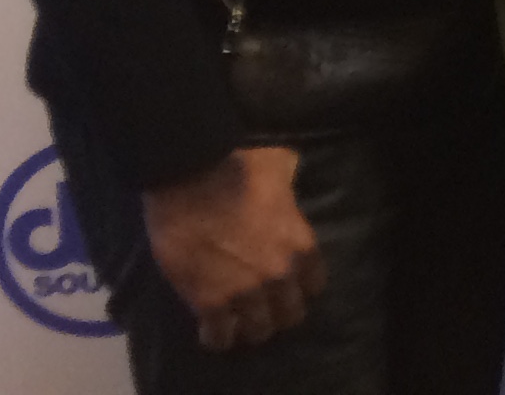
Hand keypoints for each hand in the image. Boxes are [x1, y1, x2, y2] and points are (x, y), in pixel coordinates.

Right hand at [143, 146, 322, 350]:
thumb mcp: (279, 166)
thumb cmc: (237, 167)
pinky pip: (219, 336)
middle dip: (277, 313)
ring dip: (247, 328)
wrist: (190, 176)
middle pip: (290, 314)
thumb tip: (294, 170)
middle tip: (260, 308)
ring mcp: (246, 292)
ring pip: (257, 331)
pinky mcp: (210, 302)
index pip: (314, 285)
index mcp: (300, 245)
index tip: (288, 287)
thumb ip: (291, 179)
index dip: (300, 288)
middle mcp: (280, 275)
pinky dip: (216, 337)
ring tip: (236, 323)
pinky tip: (211, 332)